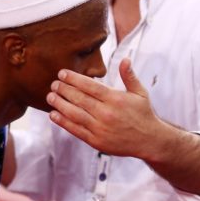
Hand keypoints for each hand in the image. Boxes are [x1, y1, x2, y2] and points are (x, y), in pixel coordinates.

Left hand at [46, 58, 161, 158]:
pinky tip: (53, 114)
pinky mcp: (96, 141)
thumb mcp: (140, 93)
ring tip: (50, 96)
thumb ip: (129, 76)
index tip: (62, 73)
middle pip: (79, 98)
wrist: (149, 141)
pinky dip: (63, 122)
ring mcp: (100, 128)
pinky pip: (75, 130)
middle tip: (53, 83)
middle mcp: (106, 113)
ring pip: (74, 114)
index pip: (90, 86)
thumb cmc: (143, 114)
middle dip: (63, 89)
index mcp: (115, 99)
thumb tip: (125, 59)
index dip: (73, 78)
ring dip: (59, 104)